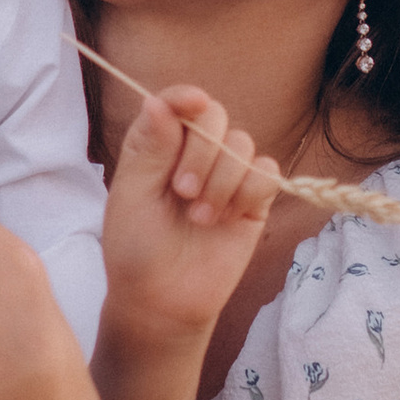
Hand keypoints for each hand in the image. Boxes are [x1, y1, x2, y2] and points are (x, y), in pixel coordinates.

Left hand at [98, 85, 282, 349]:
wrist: (163, 302)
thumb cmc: (136, 249)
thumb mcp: (132, 196)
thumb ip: (149, 148)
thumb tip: (157, 101)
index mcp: (158, 145)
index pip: (177, 103)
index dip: (186, 97)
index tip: (192, 104)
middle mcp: (194, 154)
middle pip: (216, 116)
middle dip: (202, 151)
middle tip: (182, 192)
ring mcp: (226, 176)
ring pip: (243, 144)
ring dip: (222, 179)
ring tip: (200, 217)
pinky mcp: (252, 201)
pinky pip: (267, 173)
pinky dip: (249, 190)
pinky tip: (227, 218)